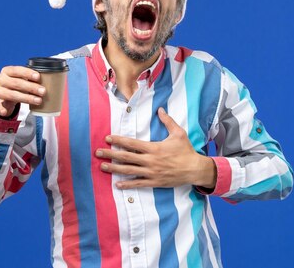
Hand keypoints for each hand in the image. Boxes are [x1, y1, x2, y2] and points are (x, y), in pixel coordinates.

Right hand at [0, 66, 44, 116]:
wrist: (2, 97)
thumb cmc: (16, 86)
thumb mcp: (21, 80)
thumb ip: (30, 79)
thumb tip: (50, 82)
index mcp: (7, 71)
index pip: (17, 70)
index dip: (27, 73)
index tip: (38, 77)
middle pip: (16, 83)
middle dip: (31, 87)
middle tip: (43, 91)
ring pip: (11, 94)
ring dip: (26, 98)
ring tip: (38, 101)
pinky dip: (1, 109)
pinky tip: (5, 112)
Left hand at [95, 108, 215, 188]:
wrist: (195, 169)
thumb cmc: (186, 151)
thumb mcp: (178, 133)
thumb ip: (168, 121)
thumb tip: (160, 109)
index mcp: (154, 148)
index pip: (132, 143)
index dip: (118, 141)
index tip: (107, 138)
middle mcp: (150, 161)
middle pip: (126, 157)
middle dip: (110, 154)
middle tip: (98, 152)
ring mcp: (151, 173)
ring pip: (129, 171)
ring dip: (114, 169)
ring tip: (102, 167)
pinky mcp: (155, 182)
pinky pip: (138, 184)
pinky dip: (127, 185)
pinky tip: (117, 184)